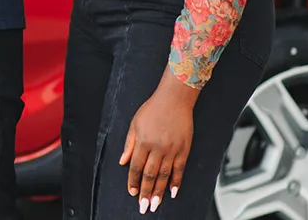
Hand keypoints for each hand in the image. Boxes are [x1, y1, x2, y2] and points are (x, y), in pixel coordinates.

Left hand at [120, 74, 197, 212]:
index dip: (133, 181)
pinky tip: (172, 192)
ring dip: (159, 192)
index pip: (136, 167)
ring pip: (164, 175)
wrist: (174, 100)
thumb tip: (123, 161)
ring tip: (156, 204)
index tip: (132, 193)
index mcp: (143, 142)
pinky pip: (180, 169)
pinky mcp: (184, 149)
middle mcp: (157, 148)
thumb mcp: (134, 124)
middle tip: (144, 207)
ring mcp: (171, 149)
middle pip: (149, 175)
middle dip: (146, 193)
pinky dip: (176, 182)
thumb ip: (129, 144)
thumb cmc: (153, 109)